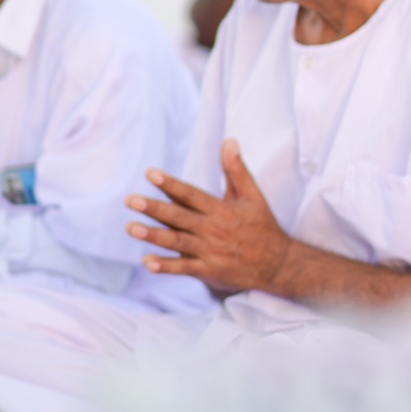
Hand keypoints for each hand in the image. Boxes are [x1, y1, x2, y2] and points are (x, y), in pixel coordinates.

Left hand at [127, 140, 294, 296]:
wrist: (279, 264)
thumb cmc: (263, 227)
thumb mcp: (253, 196)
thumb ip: (236, 170)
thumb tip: (229, 141)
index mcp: (222, 210)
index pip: (192, 195)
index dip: (171, 185)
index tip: (150, 174)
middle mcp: (214, 229)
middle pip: (180, 217)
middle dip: (154, 209)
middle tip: (131, 200)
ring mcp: (211, 251)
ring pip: (178, 242)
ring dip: (154, 236)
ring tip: (131, 228)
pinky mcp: (210, 271)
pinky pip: (185, 269)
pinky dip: (166, 266)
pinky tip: (147, 262)